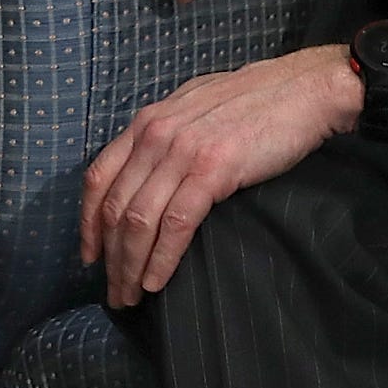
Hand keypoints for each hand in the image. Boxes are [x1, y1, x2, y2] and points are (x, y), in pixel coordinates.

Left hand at [79, 46, 362, 306]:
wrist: (300, 90)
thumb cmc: (252, 103)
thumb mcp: (192, 110)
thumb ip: (165, 137)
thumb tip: (148, 174)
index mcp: (146, 122)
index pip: (98, 177)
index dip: (87, 222)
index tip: (89, 256)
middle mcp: (154, 135)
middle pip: (114, 207)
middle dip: (109, 257)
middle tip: (114, 292)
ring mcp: (181, 151)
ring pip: (139, 220)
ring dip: (130, 265)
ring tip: (130, 297)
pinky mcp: (212, 170)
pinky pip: (176, 223)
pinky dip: (162, 258)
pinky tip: (157, 281)